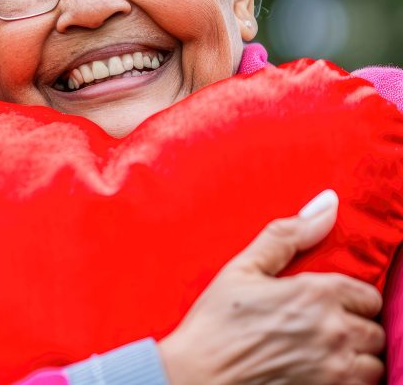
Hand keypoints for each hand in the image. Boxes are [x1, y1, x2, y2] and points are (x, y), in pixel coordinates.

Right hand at [159, 190, 384, 384]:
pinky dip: (349, 380)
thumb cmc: (216, 321)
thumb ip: (288, 235)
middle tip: (324, 329)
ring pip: (374, 363)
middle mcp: (334, 330)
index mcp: (317, 293)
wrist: (197, 375)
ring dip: (357, 358)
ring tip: (328, 353)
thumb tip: (328, 204)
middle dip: (354, 328)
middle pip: (374, 330)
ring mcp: (335, 368)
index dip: (350, 299)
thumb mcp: (243, 269)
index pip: (368, 295)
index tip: (327, 304)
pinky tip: (322, 371)